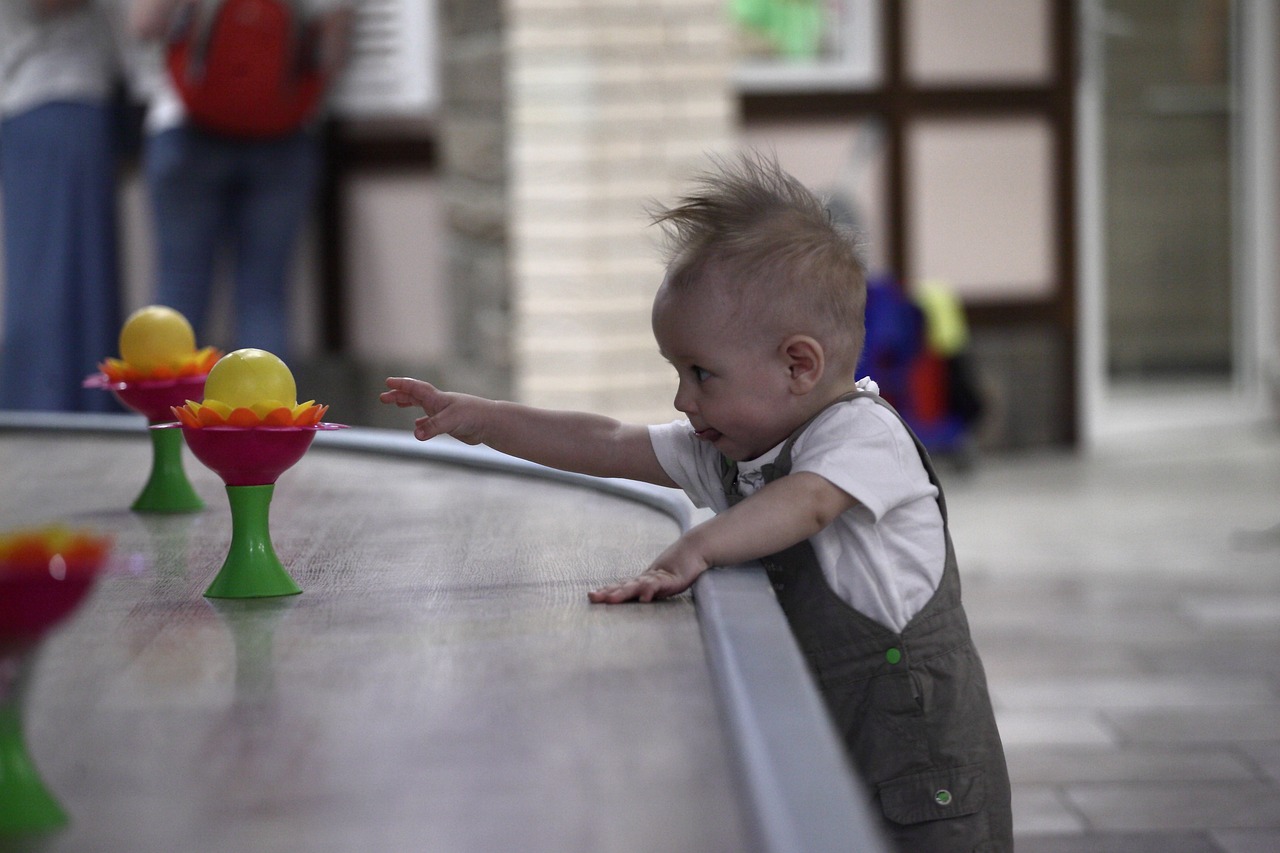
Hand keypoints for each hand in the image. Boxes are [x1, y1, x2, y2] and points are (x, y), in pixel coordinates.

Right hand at [380, 377, 489, 443]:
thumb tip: (416, 434)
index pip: (415, 388)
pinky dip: (422, 424)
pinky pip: (431, 422)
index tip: (387, 382)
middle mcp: (438, 403)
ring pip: (421, 407)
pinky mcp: (449, 424)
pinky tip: (418, 428)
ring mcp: (443, 413)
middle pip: (414, 396)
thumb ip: (432, 427)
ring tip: (396, 403)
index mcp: (437, 398)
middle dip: (398, 395)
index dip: (401, 385)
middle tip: (383, 397)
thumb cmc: (473, 416)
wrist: (490, 424)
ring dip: (408, 404)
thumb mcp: (451, 420)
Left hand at [588, 539, 709, 603]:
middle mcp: (647, 578)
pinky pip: (659, 586)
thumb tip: (639, 598)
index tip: (591, 595)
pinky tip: (644, 597)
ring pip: (637, 586)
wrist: (694, 550)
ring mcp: (658, 578)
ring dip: (623, 592)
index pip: (621, 586)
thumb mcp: (660, 582)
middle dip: (608, 592)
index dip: (606, 591)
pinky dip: (650, 591)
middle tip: (592, 597)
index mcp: (643, 581)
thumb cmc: (678, 567)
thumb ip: (649, 590)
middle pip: (624, 586)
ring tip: (610, 599)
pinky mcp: (672, 580)